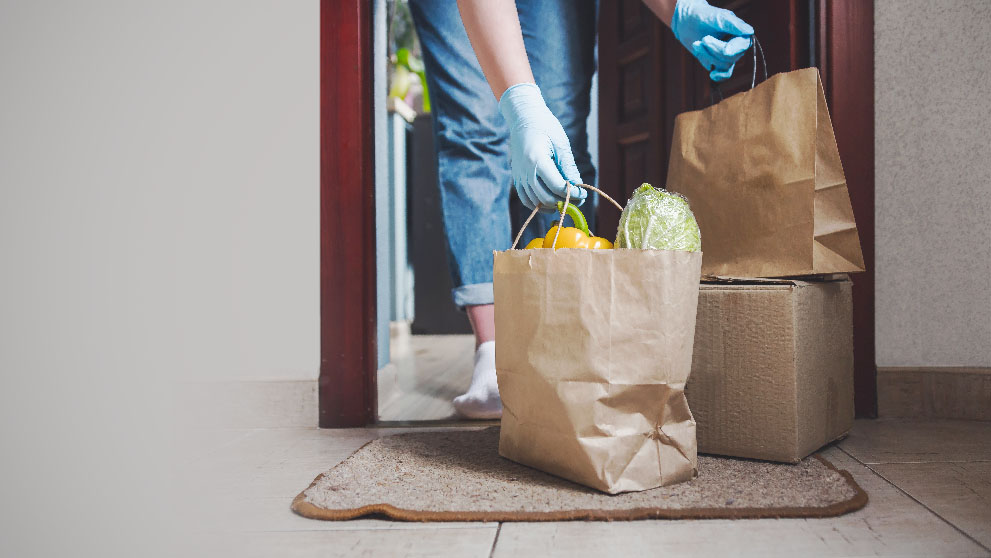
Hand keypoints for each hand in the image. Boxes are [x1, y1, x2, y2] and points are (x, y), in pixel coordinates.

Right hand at [499, 83, 585, 211]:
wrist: (523, 118)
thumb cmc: (545, 126)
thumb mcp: (561, 143)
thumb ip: (568, 167)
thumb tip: (577, 187)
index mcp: (536, 159)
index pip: (556, 186)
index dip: (572, 194)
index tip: (583, 194)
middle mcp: (525, 170)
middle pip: (546, 198)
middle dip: (564, 201)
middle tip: (577, 199)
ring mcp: (518, 175)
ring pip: (535, 202)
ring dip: (552, 205)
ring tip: (565, 200)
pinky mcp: (516, 177)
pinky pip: (526, 199)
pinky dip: (538, 205)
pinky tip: (550, 203)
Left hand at [671, 0, 753, 81]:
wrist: (686, 21)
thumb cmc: (704, 15)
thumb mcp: (718, 17)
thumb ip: (733, 24)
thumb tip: (750, 31)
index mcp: (740, 32)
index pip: (742, 45)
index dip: (732, 49)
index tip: (719, 47)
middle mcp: (736, 45)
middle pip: (731, 57)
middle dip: (714, 50)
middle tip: (703, 39)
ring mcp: (727, 55)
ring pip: (724, 65)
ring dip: (708, 56)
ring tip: (697, 44)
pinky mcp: (717, 62)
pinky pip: (723, 74)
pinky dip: (719, 76)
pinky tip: (712, 74)